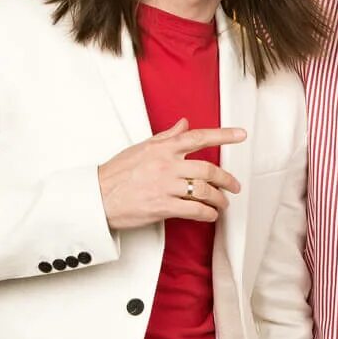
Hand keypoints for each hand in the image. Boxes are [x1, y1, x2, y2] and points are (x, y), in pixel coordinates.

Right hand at [97, 118, 246, 229]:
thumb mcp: (140, 148)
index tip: (241, 135)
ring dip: (219, 198)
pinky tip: (211, 215)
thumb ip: (166, 136)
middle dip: (226, 179)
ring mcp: (165, 186)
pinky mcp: (162, 206)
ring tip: (223, 203)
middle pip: (208, 169)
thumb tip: (184, 123)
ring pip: (204, 190)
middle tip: (235, 185)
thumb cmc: (116, 173)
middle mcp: (166, 165)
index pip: (198, 137)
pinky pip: (194, 210)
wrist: (96, 197)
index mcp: (162, 148)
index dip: (223, 135)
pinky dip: (207, 213)